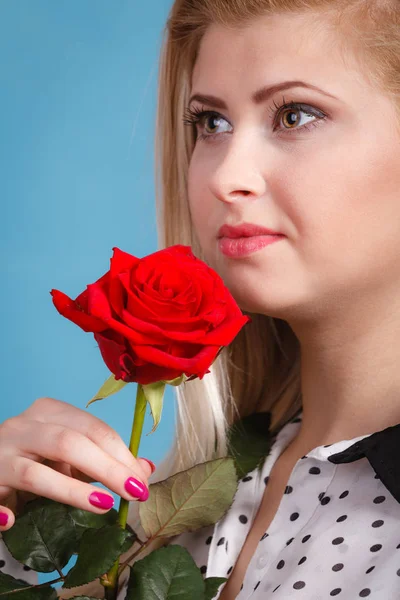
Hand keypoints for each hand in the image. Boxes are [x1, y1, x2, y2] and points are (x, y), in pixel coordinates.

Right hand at [0, 397, 154, 530]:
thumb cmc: (35, 458)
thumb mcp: (70, 456)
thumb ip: (104, 460)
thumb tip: (145, 469)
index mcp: (48, 412)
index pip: (93, 428)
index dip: (121, 454)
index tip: (142, 479)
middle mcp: (22, 427)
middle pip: (69, 443)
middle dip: (107, 469)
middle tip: (134, 492)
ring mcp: (0, 454)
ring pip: (36, 473)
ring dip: (72, 491)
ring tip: (104, 505)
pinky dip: (3, 511)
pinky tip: (14, 521)